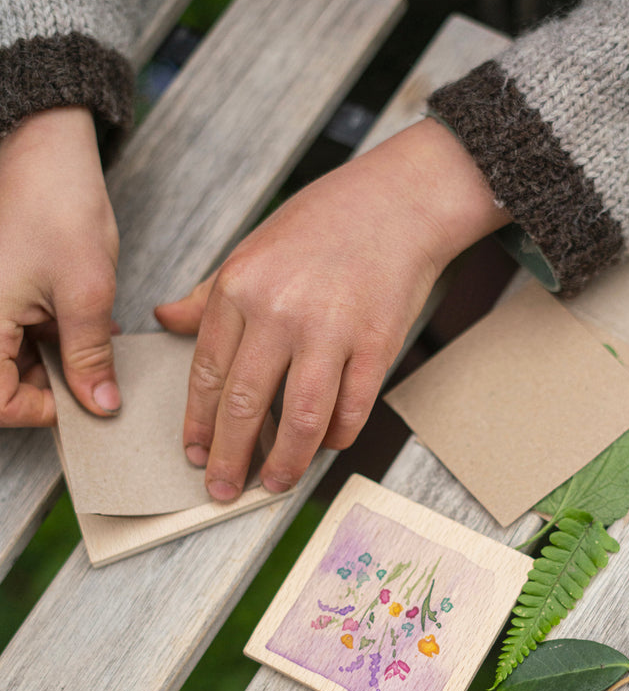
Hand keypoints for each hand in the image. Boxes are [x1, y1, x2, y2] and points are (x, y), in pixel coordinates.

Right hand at [0, 107, 119, 425]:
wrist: (48, 152)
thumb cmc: (58, 209)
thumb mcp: (87, 293)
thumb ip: (90, 355)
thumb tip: (101, 404)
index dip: (41, 411)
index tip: (86, 405)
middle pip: (5, 383)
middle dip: (55, 387)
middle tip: (100, 380)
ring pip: (17, 361)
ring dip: (60, 363)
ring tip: (100, 346)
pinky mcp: (3, 295)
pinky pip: (23, 334)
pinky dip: (57, 339)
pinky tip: (91, 328)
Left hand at [155, 118, 508, 499]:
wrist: (400, 201)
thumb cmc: (327, 220)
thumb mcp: (253, 246)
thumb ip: (210, 292)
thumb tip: (166, 320)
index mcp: (241, 286)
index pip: (208, 372)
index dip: (199, 422)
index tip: (196, 453)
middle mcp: (280, 311)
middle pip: (246, 404)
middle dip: (231, 457)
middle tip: (223, 489)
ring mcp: (331, 330)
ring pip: (300, 418)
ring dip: (285, 462)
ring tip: (274, 483)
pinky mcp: (376, 344)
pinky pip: (351, 408)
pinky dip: (336, 435)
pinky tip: (325, 445)